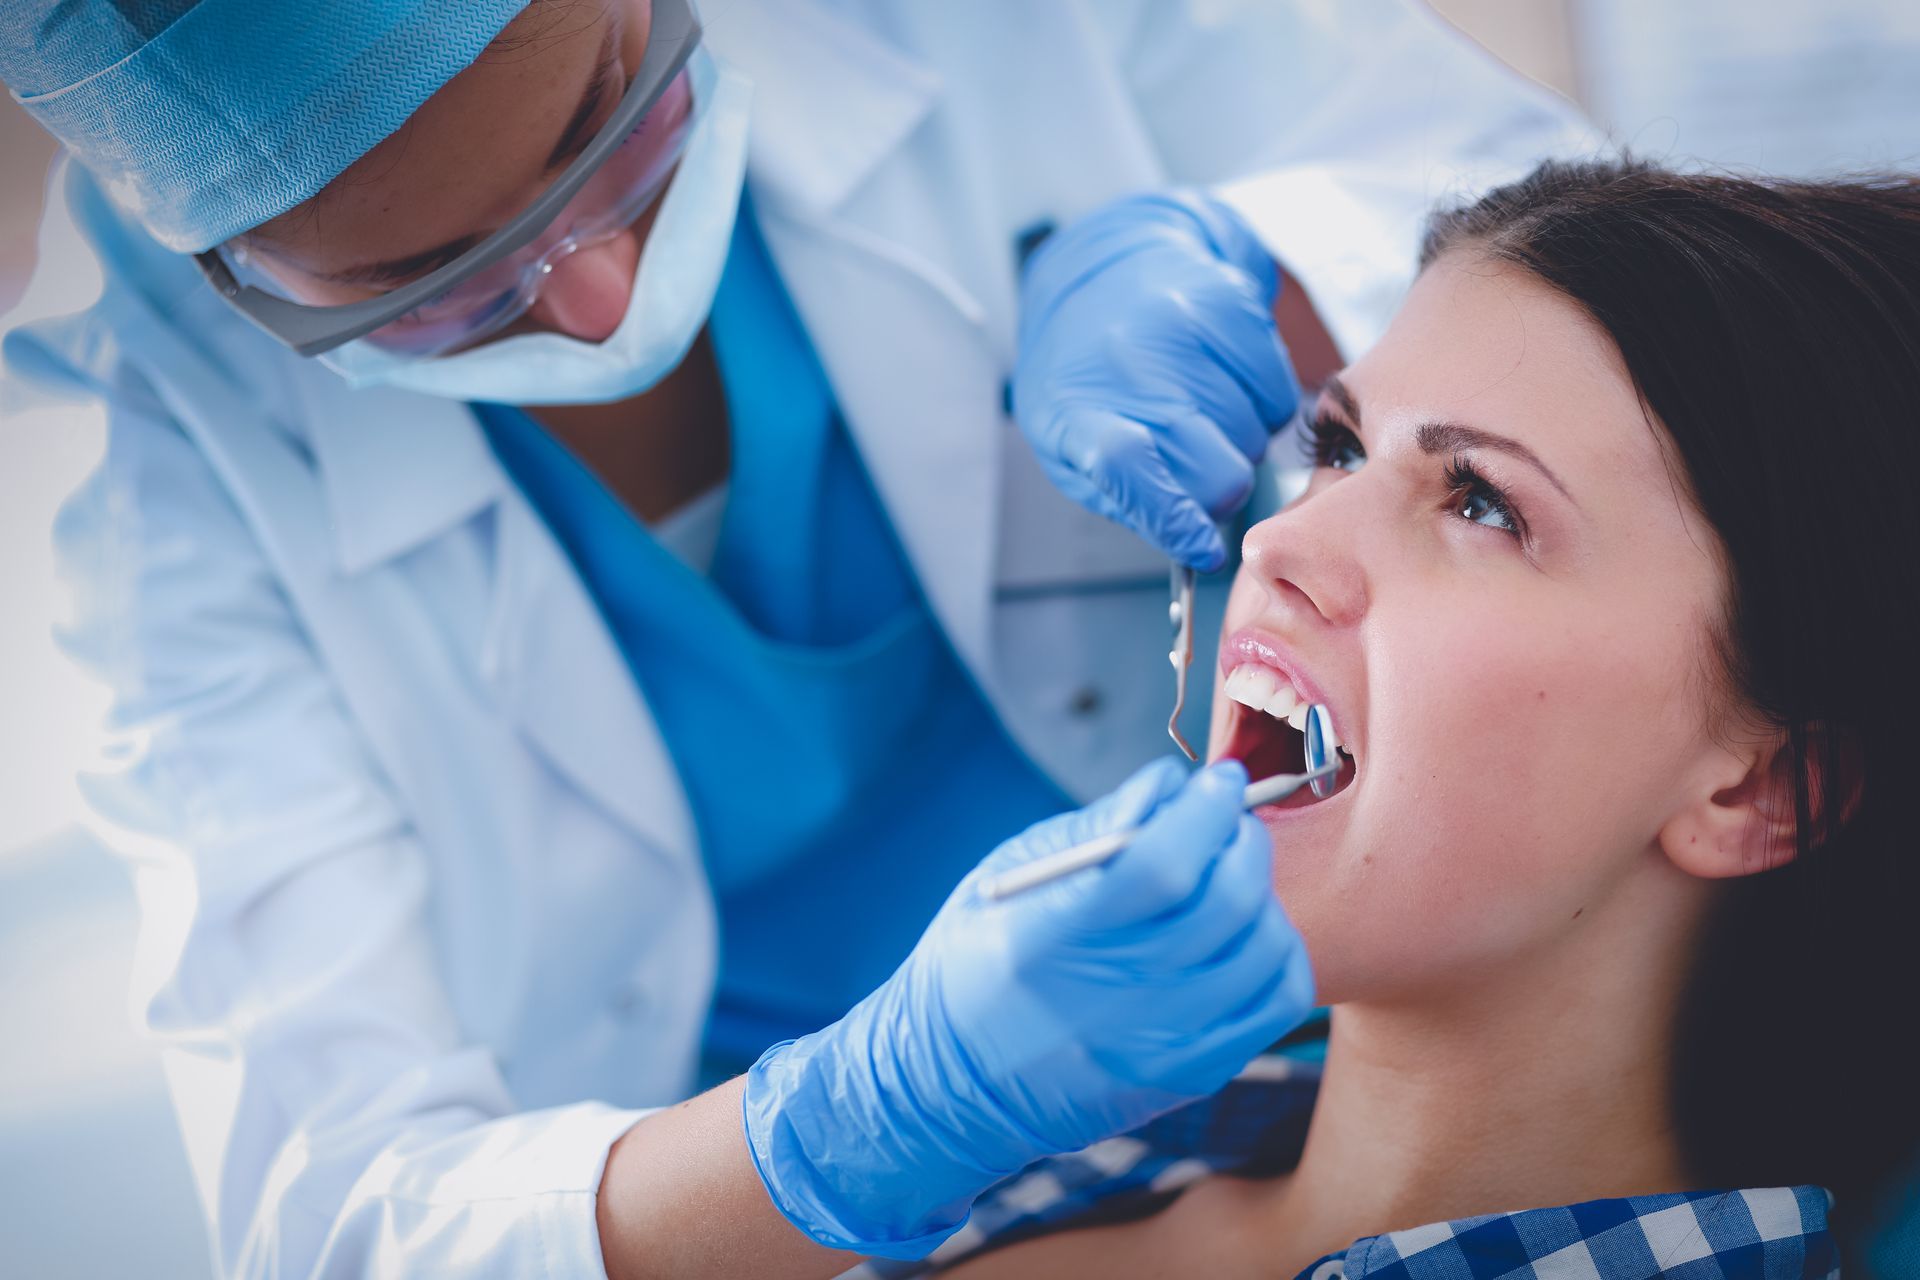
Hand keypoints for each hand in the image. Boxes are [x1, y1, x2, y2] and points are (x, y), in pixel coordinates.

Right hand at [742, 758, 1314, 1257]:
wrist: (957, 1088)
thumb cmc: (977, 961)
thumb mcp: (1010, 878)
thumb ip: (1098, 828)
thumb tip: (1174, 783)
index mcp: (1053, 939)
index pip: (1164, 864)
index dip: (1206, 809)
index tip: (1217, 779)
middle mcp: (1114, 998)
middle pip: (1227, 900)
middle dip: (1242, 837)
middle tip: (1228, 817)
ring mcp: (1160, 1045)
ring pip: (1264, 947)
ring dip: (1261, 892)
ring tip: (1228, 876)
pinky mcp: (1191, 1074)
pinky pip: (1277, 1002)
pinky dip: (1276, 951)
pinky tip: (1244, 933)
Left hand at [1014, 190, 1302, 570]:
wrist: (1103, 269)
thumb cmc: (1086, 375)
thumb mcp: (1069, 444)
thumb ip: (1126, 497)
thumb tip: (1194, 542)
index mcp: (1077, 408)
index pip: (1126, 466)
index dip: (1174, 518)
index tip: (1202, 548)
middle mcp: (1130, 363)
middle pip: (1214, 468)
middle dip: (1217, 489)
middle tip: (1196, 467)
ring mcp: (1184, 329)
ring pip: (1255, 438)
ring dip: (1237, 441)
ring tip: (1201, 411)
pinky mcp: (1232, 306)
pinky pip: (1279, 397)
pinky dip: (1262, 407)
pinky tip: (1227, 386)